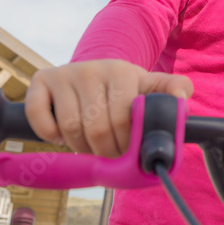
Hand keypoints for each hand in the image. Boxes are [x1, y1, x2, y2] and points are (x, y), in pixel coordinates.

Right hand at [24, 59, 192, 157]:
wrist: (94, 72)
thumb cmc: (125, 89)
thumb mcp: (151, 88)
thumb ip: (172, 91)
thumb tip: (182, 100)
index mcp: (121, 71)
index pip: (122, 120)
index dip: (124, 145)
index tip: (127, 153)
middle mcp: (91, 68)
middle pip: (95, 128)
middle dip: (104, 151)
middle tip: (109, 155)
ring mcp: (64, 73)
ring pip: (69, 128)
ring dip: (80, 147)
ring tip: (90, 145)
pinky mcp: (40, 80)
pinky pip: (41, 120)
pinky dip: (50, 136)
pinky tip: (62, 134)